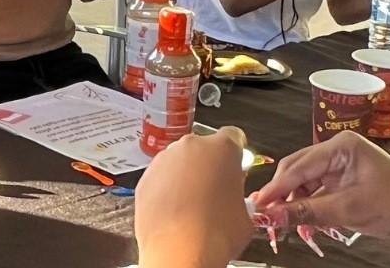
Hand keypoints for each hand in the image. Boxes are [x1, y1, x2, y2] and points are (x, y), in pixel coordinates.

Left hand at [136, 127, 254, 267]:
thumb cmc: (216, 233)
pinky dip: (166, 189)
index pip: (233, 136)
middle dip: (208, 165)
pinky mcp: (145, 178)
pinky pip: (160, 178)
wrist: (180, 252)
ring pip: (179, 162)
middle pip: (203, 148)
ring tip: (191, 204)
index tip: (233, 166)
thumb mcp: (245, 211)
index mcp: (222, 148)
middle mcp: (191, 146)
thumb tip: (231, 194)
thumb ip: (237, 190)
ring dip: (185, 176)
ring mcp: (164, 160)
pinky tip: (174, 210)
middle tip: (213, 191)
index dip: (235, 153)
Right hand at [250, 131, 389, 243]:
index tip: (257, 206)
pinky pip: (317, 191)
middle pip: (297, 171)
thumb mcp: (346, 210)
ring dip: (295, 204)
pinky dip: (308, 207)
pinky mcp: (344, 180)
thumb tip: (270, 216)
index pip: (298, 166)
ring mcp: (341, 165)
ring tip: (287, 225)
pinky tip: (302, 222)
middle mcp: (338, 150)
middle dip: (283, 195)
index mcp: (341, 146)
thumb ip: (305, 212)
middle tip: (267, 217)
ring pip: (304, 182)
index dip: (276, 188)